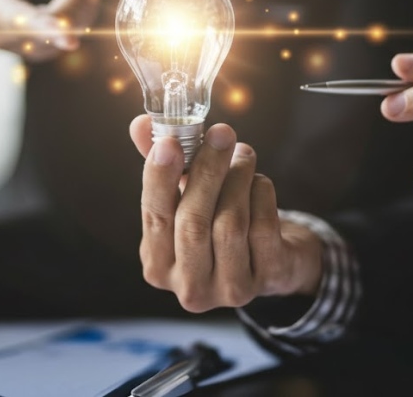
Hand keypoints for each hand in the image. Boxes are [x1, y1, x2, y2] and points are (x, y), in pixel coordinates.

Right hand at [129, 115, 322, 311]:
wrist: (271, 257)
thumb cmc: (217, 222)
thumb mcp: (185, 196)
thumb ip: (163, 163)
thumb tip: (141, 123)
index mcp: (158, 265)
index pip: (154, 218)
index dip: (160, 178)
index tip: (169, 142)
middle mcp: (189, 286)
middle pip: (192, 223)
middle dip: (207, 170)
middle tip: (221, 133)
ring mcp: (230, 288)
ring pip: (230, 223)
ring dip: (238, 177)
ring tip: (243, 154)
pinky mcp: (268, 278)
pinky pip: (263, 226)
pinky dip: (261, 194)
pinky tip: (258, 182)